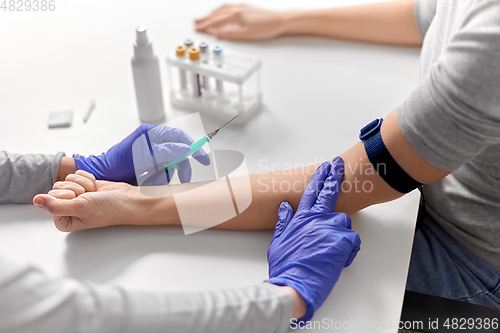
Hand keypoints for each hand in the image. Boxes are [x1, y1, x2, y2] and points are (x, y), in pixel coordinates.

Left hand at [33, 170, 159, 231]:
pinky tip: (96, 188)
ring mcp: (74, 196)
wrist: (127, 200)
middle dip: (76, 188)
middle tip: (89, 197)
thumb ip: (55, 205)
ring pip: (67, 179)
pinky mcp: (82, 186)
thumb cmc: (107, 209)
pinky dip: (88, 178)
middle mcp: (66, 208)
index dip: (67, 195)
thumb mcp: (79, 208)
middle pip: (57, 186)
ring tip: (94, 194)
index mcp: (62, 219)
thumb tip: (35, 200)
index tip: (81, 200)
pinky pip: (76, 174)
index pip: (50, 197)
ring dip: (83, 183)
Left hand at [73, 124, 209, 183]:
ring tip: (154, 181)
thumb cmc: (116, 162)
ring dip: (166, 175)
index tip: (202, 159)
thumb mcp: (143, 156)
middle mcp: (153, 143)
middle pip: (178, 153)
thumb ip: (166, 152)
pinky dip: (159, 180)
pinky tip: (150, 183)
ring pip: (171, 166)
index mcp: (151, 134)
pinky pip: (162, 173)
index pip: (179, 137)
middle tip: (183, 178)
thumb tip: (184, 149)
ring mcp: (152, 155)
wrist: (101, 176)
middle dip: (180, 166)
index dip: (193, 147)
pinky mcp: (149, 167)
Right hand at [195, 5, 288, 39]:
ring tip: (204, 18)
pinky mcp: (246, 8)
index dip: (206, 25)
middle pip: (217, 13)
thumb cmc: (267, 27)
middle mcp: (238, 8)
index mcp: (237, 14)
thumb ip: (230, 34)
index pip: (217, 21)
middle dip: (205, 18)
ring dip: (211, 13)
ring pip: (222, 9)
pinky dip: (220, 11)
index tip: (197, 29)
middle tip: (195, 22)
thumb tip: (217, 34)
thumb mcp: (247, 34)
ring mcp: (242, 7)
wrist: (281, 21)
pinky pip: (228, 7)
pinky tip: (220, 12)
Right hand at [266, 157, 360, 321]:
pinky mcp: (342, 241)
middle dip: (335, 176)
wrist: (293, 284)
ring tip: (332, 248)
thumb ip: (284, 222)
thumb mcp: (279, 241)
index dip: (321, 176)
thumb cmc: (285, 266)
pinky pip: (353, 240)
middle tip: (339, 164)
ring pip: (344, 220)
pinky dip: (349, 249)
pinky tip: (339, 258)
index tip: (326, 166)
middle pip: (329, 192)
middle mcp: (316, 219)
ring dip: (341, 231)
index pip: (312, 191)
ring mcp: (330, 228)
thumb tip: (285, 207)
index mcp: (301, 218)